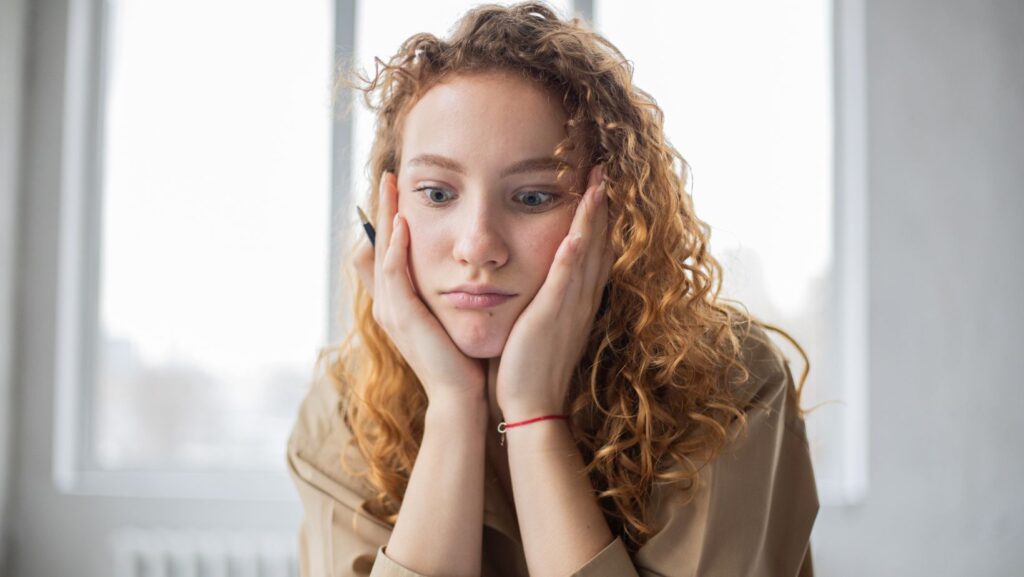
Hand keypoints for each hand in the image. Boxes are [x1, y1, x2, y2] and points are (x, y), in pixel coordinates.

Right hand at [353, 172, 486, 403]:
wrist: (461, 397)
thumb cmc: (462, 361)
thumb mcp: (450, 319)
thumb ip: (449, 295)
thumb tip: (463, 271)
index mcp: (398, 303)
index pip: (388, 251)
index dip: (389, 220)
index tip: (400, 190)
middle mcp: (387, 303)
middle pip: (378, 244)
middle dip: (382, 209)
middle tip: (388, 175)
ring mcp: (391, 310)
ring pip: (382, 252)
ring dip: (385, 217)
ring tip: (391, 186)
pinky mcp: (402, 316)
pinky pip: (393, 273)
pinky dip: (396, 246)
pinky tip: (402, 223)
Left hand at [494, 164, 613, 421]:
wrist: (531, 406)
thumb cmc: (529, 368)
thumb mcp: (539, 326)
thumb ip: (541, 300)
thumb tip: (532, 280)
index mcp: (576, 301)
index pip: (591, 251)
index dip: (596, 218)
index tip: (596, 187)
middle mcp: (580, 299)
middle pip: (598, 243)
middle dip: (601, 206)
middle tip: (604, 169)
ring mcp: (570, 307)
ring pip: (587, 253)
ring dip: (593, 217)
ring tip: (598, 181)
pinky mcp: (553, 317)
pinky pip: (567, 280)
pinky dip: (574, 254)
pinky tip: (578, 230)